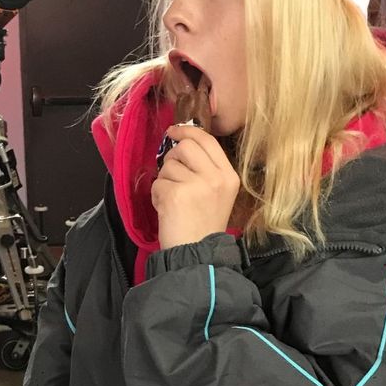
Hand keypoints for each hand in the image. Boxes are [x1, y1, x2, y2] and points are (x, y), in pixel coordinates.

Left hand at [151, 125, 241, 248]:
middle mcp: (216, 177)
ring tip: (174, 201)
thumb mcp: (217, 194)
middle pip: (185, 147)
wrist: (197, 255)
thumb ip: (205, 170)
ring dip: (164, 181)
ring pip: (168, 165)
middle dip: (172, 158)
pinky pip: (157, 183)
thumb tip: (181, 144)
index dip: (187, 131)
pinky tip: (167, 210)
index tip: (174, 132)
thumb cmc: (203, 226)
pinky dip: (157, 196)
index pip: (207, 140)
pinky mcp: (177, 194)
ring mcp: (197, 185)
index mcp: (229, 176)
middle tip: (172, 175)